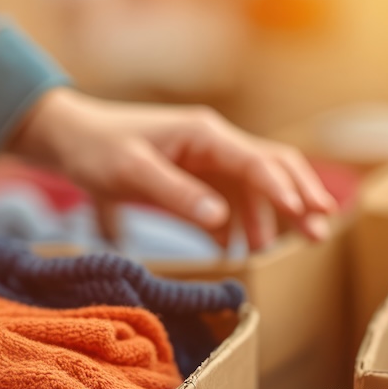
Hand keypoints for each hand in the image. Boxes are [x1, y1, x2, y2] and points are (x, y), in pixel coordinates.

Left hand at [6, 87, 336, 249]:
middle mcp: (214, 142)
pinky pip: (228, 201)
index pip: (259, 161)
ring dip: (270, 217)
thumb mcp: (132, 173)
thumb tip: (219, 219)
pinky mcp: (193, 177)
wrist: (68, 139)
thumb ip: (176, 195)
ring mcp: (206, 159)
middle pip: (272, 167)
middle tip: (319, 234)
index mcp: (205, 134)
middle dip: (298, 199)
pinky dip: (238, 225)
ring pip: (254, 187)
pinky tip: (235, 254)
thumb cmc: (96, 150)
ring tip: (279, 253)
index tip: (308, 217)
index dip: (286, 191)